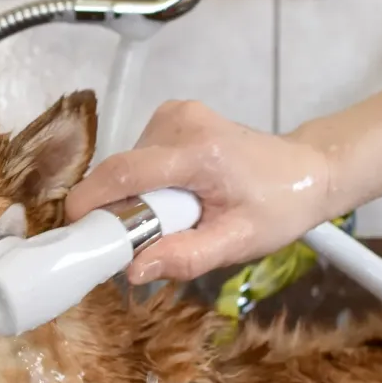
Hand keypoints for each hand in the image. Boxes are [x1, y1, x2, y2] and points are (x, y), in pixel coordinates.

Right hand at [65, 100, 335, 283]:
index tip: (75, 233)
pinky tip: (173, 194)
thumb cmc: (277, 207)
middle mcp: (180, 121)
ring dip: (134, 197)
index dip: (89, 201)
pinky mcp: (169, 115)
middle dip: (119, 209)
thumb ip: (186, 257)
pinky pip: (136, 158)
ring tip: (172, 215)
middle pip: (121, 171)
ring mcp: (174, 113)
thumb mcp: (237, 243)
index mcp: (200, 151)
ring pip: (126, 166)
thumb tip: (132, 269)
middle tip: (144, 239)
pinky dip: (143, 183)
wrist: (306, 170)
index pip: (124, 172)